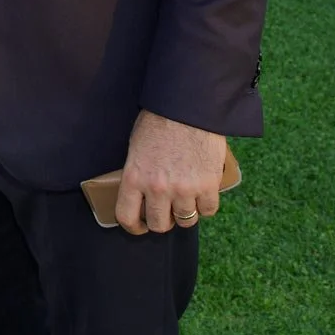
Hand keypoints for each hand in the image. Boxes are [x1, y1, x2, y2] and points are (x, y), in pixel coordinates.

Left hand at [114, 111, 225, 235]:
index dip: (133, 227)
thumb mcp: (136, 147)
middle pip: (160, 225)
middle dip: (163, 221)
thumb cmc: (159, 121)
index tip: (140, 226)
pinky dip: (206, 205)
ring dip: (186, 213)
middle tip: (167, 211)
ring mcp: (184, 189)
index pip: (127, 217)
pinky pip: (208, 210)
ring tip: (186, 199)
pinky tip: (203, 193)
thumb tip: (141, 195)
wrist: (188, 106)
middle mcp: (158, 189)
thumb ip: (138, 174)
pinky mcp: (208, 185)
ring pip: (186, 220)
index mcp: (134, 177)